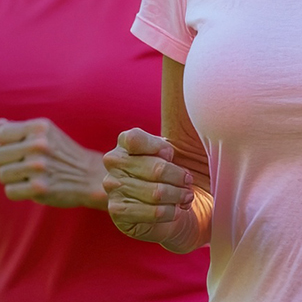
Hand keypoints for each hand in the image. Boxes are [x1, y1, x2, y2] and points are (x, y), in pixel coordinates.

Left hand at [0, 117, 107, 209]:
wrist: (90, 175)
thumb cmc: (62, 153)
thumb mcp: (44, 134)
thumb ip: (17, 128)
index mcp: (40, 127)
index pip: (1, 134)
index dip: (5, 144)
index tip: (20, 149)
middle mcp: (39, 144)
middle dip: (6, 163)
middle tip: (24, 165)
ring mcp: (40, 166)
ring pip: (2, 174)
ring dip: (12, 178)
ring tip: (29, 176)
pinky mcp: (41, 188)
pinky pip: (10, 191)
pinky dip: (18, 191)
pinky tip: (32, 187)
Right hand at [103, 128, 193, 242]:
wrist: (170, 202)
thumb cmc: (174, 170)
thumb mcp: (176, 145)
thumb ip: (176, 118)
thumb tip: (177, 89)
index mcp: (125, 142)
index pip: (136, 139)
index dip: (162, 149)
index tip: (173, 155)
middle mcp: (113, 162)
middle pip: (156, 169)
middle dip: (180, 178)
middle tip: (189, 182)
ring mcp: (112, 187)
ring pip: (156, 192)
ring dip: (178, 196)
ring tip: (186, 197)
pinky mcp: (118, 211)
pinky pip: (152, 212)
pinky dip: (171, 212)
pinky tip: (175, 210)